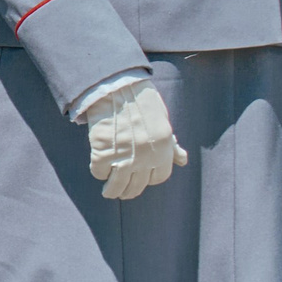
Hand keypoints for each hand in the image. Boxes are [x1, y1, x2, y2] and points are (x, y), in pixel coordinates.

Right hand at [85, 79, 185, 200]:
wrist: (118, 89)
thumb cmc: (142, 103)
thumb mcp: (163, 124)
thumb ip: (171, 145)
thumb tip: (183, 160)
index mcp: (163, 150)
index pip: (158, 177)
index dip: (147, 180)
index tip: (139, 179)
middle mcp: (146, 158)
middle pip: (137, 186)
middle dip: (129, 191)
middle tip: (121, 192)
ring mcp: (124, 157)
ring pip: (117, 185)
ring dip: (112, 191)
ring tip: (108, 192)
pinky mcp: (103, 154)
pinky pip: (99, 171)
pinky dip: (98, 171)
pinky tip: (98, 168)